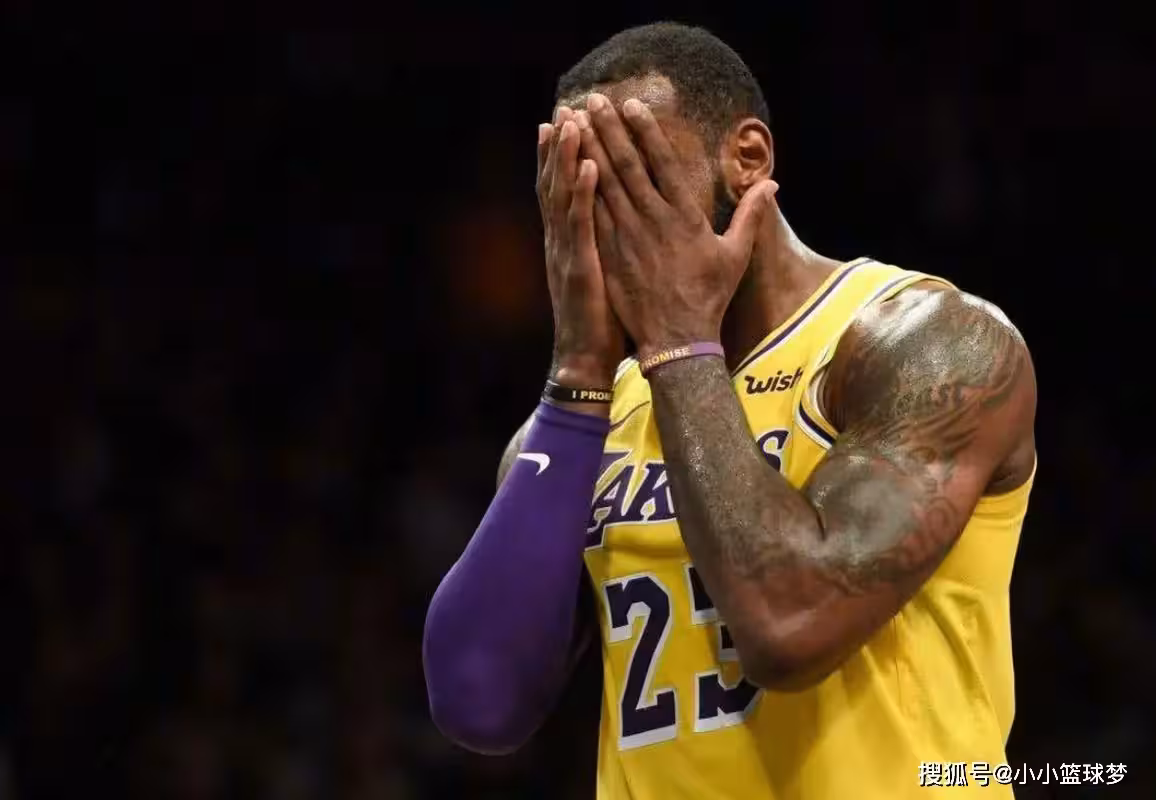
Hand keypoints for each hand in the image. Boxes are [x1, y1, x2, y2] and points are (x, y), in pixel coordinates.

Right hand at [537, 107, 625, 387]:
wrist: (585, 362)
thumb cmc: (601, 323)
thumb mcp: (601, 278)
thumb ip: (605, 248)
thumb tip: (619, 227)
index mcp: (569, 243)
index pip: (561, 191)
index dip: (560, 157)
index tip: (565, 122)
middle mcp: (562, 242)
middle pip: (555, 184)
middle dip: (558, 146)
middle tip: (563, 109)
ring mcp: (567, 254)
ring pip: (561, 197)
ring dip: (565, 158)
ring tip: (571, 123)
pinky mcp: (579, 269)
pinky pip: (580, 226)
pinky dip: (581, 194)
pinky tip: (588, 168)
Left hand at [577, 94, 777, 357]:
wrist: (677, 340)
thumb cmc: (708, 298)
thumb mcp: (736, 256)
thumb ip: (751, 216)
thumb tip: (772, 184)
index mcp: (685, 217)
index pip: (662, 164)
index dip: (645, 132)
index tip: (631, 105)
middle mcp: (653, 222)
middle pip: (626, 166)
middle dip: (608, 130)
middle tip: (592, 100)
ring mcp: (627, 239)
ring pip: (603, 186)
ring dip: (587, 152)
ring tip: (573, 124)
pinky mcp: (609, 256)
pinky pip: (591, 216)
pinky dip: (579, 190)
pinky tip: (567, 169)